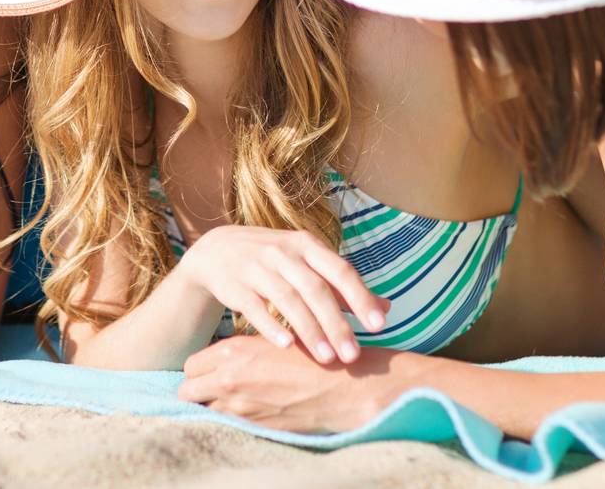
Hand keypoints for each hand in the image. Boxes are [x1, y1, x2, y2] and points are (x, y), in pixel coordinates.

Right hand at [177, 226, 387, 364]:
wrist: (218, 251)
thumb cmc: (275, 261)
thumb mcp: (309, 264)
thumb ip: (344, 288)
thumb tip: (386, 308)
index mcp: (307, 245)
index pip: (340, 270)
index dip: (360, 297)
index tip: (379, 326)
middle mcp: (284, 252)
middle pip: (315, 289)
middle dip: (336, 323)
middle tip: (352, 355)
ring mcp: (257, 267)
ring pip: (288, 299)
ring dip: (309, 330)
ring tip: (327, 358)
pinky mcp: (235, 285)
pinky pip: (255, 307)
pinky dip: (270, 326)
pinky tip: (286, 346)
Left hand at [179, 335, 398, 432]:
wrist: (339, 387)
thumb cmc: (311, 355)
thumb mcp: (272, 339)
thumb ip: (243, 349)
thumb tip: (223, 358)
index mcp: (232, 351)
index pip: (192, 364)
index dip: (199, 370)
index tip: (210, 371)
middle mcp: (228, 379)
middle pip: (187, 390)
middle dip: (196, 390)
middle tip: (212, 388)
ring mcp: (238, 407)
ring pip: (203, 411)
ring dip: (211, 406)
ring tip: (230, 400)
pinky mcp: (252, 427)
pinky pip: (224, 425)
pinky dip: (228, 420)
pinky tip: (245, 412)